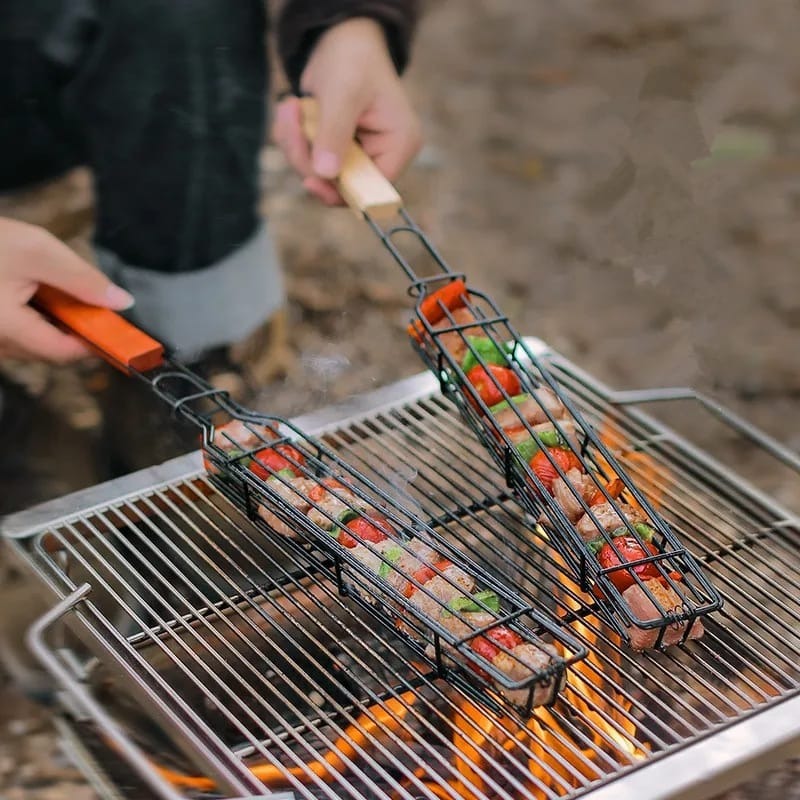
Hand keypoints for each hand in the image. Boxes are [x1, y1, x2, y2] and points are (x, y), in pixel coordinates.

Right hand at [0, 218, 133, 361]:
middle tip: (77, 296)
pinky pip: (19, 334)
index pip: (64, 354)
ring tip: (42, 286)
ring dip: (54, 321)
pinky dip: (35, 317)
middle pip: (52, 351)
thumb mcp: (37, 250)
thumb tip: (121, 302)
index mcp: (5, 329)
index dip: (96, 342)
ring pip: (35, 343)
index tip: (116, 328)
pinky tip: (30, 291)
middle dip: (74, 327)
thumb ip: (83, 279)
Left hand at [273, 16, 421, 204]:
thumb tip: (325, 174)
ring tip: (290, 106)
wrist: (342, 39)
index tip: (310, 180)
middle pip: (341, 186)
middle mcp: (382, 156)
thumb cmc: (353, 59)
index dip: (342, 191)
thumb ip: (335, 133)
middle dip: (308, 158)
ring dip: (295, 144)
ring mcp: (358, 155)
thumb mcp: (344, 93)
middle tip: (290, 120)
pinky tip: (292, 110)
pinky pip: (308, 161)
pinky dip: (293, 139)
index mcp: (399, 145)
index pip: (373, 189)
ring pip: (318, 175)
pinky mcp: (336, 150)